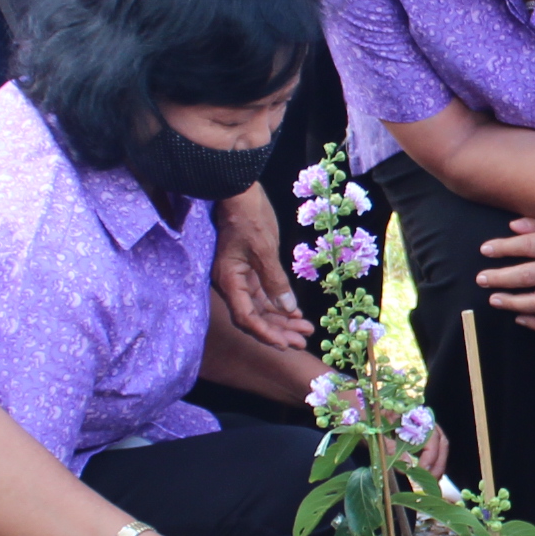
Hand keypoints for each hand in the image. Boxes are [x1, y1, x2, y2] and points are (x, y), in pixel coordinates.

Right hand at [211, 188, 310, 350]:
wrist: (239, 191)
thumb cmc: (249, 216)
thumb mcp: (264, 248)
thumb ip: (275, 281)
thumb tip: (287, 310)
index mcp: (229, 280)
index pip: (246, 317)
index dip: (265, 333)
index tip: (285, 344)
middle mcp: (231, 283)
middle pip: (254, 317)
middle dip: (278, 330)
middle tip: (302, 341)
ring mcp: (239, 277)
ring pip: (260, 307)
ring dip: (281, 320)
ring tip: (305, 330)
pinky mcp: (248, 270)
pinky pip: (263, 295)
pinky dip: (279, 305)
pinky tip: (295, 314)